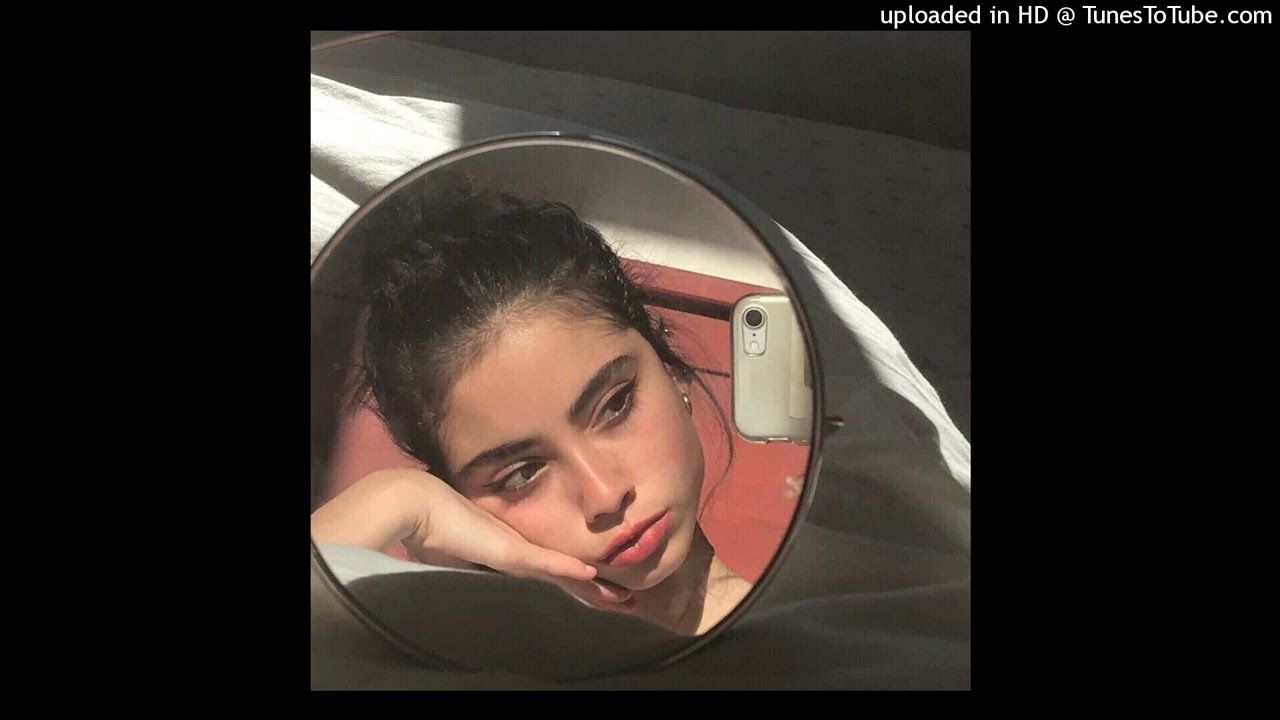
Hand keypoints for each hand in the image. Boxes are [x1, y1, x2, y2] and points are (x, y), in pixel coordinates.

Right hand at [313, 469, 637, 610]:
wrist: (415, 503)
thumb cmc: (429, 527)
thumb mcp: (456, 557)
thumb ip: (473, 567)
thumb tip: (478, 577)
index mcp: (509, 550)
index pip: (552, 572)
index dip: (577, 585)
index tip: (602, 593)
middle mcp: (520, 548)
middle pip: (568, 574)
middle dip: (597, 590)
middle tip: (627, 600)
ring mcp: (516, 548)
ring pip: (566, 573)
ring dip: (595, 589)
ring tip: (625, 600)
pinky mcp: (508, 549)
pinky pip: (546, 564)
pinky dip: (568, 570)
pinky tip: (593, 576)